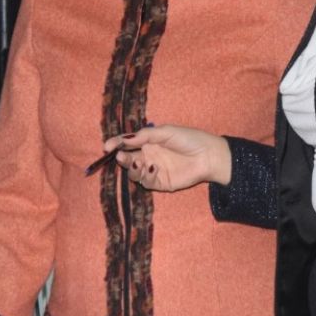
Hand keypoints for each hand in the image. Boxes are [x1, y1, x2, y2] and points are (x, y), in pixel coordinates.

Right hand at [103, 125, 231, 190]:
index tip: (107, 146)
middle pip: (128, 159)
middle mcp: (148, 156)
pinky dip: (146, 176)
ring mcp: (153, 170)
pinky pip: (147, 182)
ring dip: (132, 168)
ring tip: (136, 162)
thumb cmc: (188, 139)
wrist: (208, 155)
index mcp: (148, 142)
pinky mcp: (161, 183)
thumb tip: (124, 139)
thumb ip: (144, 135)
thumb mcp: (165, 132)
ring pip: (134, 172)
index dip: (116, 144)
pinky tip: (153, 168)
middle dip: (122, 158)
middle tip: (120, 157)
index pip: (127, 143)